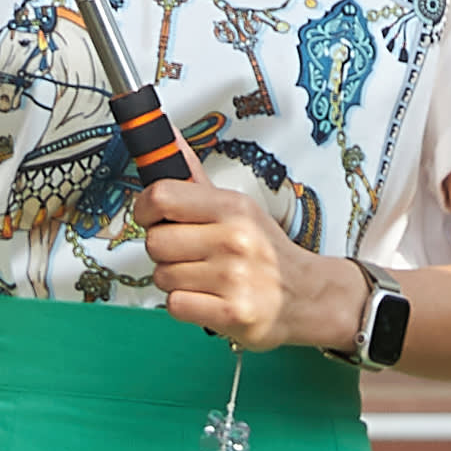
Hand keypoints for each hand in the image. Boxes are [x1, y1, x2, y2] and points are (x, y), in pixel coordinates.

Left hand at [132, 176, 353, 354]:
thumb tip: (167, 137)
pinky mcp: (231, 313)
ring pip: (162, 276)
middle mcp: (234, 240)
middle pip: (155, 241)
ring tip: (203, 277)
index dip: (145, 208)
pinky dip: (185, 304)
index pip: (162, 195)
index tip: (151, 217)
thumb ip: (194, 177)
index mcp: (233, 207)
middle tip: (187, 253)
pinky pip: (175, 304)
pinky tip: (206, 298)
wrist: (305, 296)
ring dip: (175, 280)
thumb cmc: (265, 251)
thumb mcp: (238, 207)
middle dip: (164, 251)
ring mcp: (233, 278)